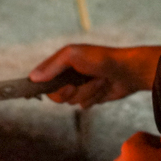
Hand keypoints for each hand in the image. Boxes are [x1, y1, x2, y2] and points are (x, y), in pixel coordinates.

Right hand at [29, 43, 160, 107]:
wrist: (128, 70)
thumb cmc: (100, 59)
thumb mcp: (72, 56)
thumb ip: (52, 66)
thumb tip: (33, 78)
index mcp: (62, 62)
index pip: (43, 78)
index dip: (43, 85)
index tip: (42, 89)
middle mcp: (69, 75)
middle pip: (55, 94)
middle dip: (67, 91)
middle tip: (76, 84)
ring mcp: (80, 86)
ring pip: (71, 101)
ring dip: (86, 92)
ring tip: (98, 81)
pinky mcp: (92, 96)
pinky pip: (84, 105)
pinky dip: (94, 98)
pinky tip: (103, 88)